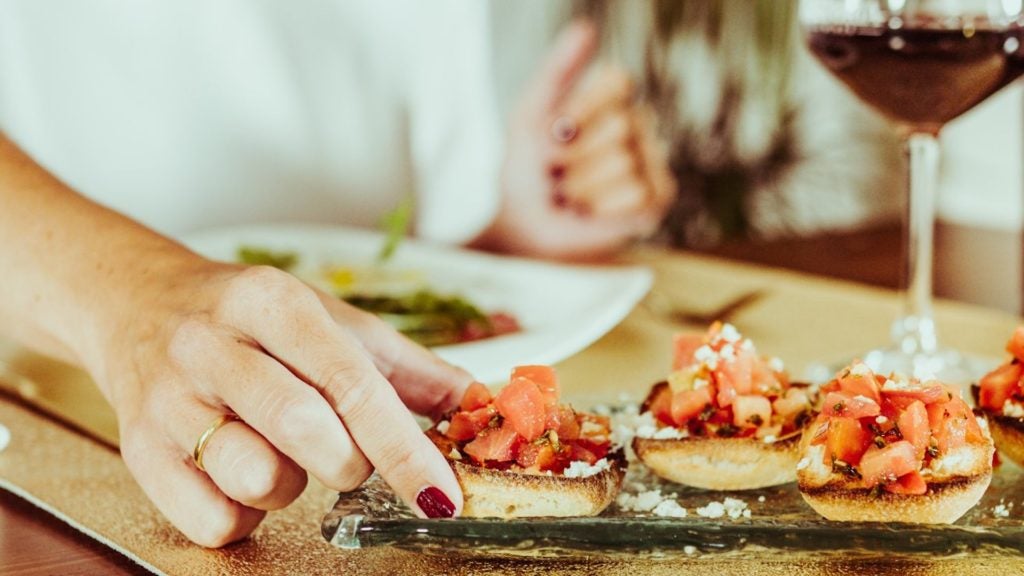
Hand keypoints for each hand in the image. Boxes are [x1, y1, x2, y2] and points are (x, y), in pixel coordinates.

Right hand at [97, 257, 472, 546]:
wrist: (138, 305)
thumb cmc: (249, 320)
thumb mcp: (330, 323)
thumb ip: (407, 368)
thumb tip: (475, 405)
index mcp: (272, 302)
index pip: (351, 382)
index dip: (404, 447)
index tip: (439, 493)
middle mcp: (212, 344)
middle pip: (306, 431)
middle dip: (348, 462)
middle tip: (343, 452)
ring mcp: (168, 399)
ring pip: (257, 479)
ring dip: (290, 486)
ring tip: (280, 452)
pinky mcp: (139, 451)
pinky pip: (213, 521)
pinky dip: (244, 514)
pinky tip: (240, 474)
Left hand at [484, 20, 675, 259]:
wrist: (524, 224)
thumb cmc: (526, 167)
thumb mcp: (529, 115)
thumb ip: (557, 70)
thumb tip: (587, 26)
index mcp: (612, 97)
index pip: (619, 82)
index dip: (582, 110)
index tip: (554, 131)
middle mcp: (638, 125)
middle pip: (620, 126)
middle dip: (575, 155)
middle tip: (559, 171)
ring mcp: (652, 162)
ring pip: (625, 164)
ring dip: (583, 186)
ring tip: (572, 194)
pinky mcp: (657, 200)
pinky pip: (637, 196)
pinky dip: (602, 209)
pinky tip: (591, 212)